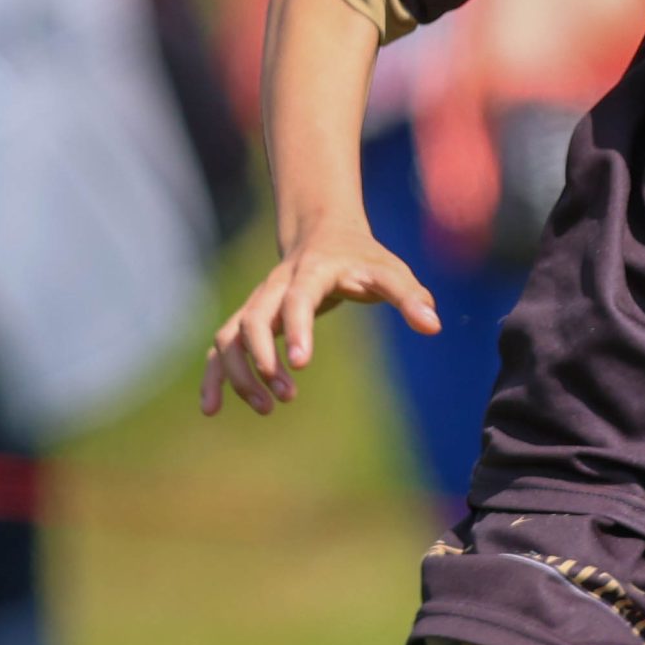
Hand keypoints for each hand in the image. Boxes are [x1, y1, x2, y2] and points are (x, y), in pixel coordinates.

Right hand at [201, 215, 439, 417]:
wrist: (324, 234)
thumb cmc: (363, 258)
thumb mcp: (391, 271)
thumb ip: (410, 297)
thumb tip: (434, 325)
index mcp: (311, 272)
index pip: (297, 298)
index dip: (296, 329)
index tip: (299, 365)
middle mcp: (275, 287)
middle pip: (252, 319)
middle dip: (262, 359)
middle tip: (287, 396)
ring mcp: (257, 303)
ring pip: (229, 336)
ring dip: (240, 374)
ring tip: (267, 408)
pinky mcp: (248, 320)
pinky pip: (221, 348)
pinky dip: (214, 377)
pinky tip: (211, 410)